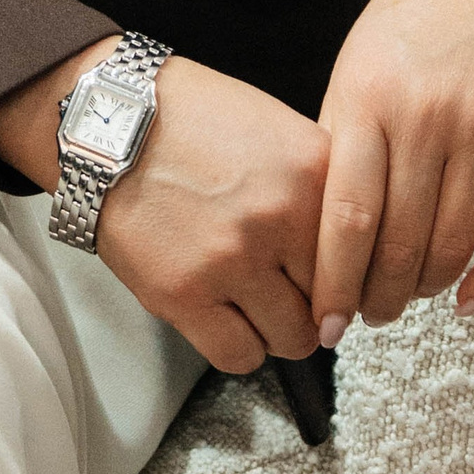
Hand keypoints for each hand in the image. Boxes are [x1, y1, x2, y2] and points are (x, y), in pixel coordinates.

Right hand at [0, 41, 329, 371]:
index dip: (347, 271)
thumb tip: (351, 251)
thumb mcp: (275, 126)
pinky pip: (240, 356)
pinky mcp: (185, 294)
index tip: (332, 278)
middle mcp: (280, 217)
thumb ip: (318, 184)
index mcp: (312, 170)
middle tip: (285, 284)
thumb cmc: (192, 117)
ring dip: (275, 325)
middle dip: (311, 300)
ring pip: (291, 339)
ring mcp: (232, 259)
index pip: (363, 255)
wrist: (110, 119)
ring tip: (250, 295)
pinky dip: (238, 342)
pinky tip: (223, 311)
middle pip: (331, 302)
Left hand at [311, 0, 473, 344]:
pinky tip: (468, 300)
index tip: (325, 322)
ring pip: (455, 243)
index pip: (346, 215)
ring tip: (411, 299)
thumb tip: (323, 236)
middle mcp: (426, 114)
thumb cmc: (412, 19)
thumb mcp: (356, 65)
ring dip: (429, 289)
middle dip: (379, 296)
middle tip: (369, 317)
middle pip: (400, 241)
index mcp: (368, 95)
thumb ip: (343, 141)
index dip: (334, 281)